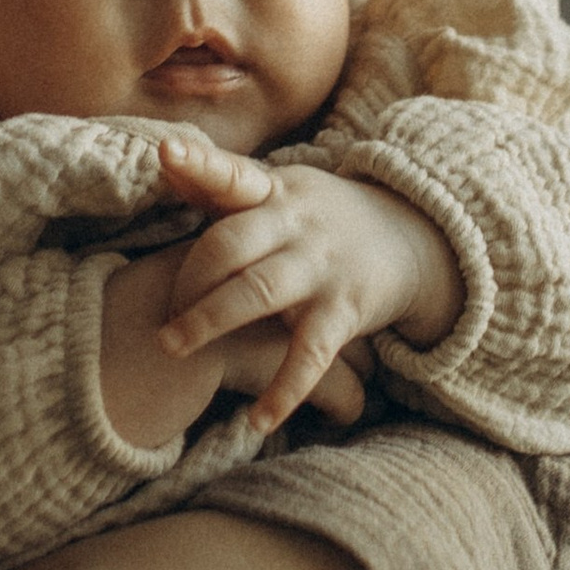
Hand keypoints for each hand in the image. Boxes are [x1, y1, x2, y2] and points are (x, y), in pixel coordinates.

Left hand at [156, 140, 461, 430]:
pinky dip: (285, 389)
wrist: (412, 238)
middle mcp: (295, 224)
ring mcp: (321, 267)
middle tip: (157, 314)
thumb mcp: (277, 190)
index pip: (232, 174)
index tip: (167, 150)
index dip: (199, 164)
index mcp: (273, 191)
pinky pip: (309, 353)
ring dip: (210, 320)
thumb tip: (164, 156)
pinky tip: (258, 419)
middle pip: (229, 243)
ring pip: (259, 293)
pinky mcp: (345, 310)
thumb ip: (220, 183)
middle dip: (187, 279)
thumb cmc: (316, 218)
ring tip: (172, 347)